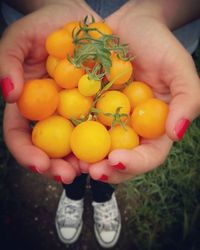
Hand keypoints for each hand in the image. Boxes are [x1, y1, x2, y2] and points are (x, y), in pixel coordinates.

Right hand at [0, 1, 98, 179]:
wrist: (83, 21)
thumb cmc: (49, 25)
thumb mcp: (22, 37)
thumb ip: (8, 61)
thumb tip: (9, 94)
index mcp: (30, 104)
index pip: (20, 135)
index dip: (26, 153)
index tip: (40, 164)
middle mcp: (52, 114)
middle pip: (49, 149)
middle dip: (57, 166)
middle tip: (69, 175)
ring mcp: (77, 113)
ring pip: (77, 145)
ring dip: (84, 161)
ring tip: (95, 169)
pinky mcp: (101, 107)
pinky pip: (104, 128)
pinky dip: (107, 142)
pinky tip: (115, 150)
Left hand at [88, 2, 199, 182]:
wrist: (129, 27)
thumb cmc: (158, 45)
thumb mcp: (179, 68)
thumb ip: (186, 99)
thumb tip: (176, 133)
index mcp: (154, 127)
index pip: (149, 155)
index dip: (135, 163)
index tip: (117, 160)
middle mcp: (130, 129)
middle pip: (121, 160)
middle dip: (107, 170)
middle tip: (90, 171)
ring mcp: (108, 121)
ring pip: (98, 150)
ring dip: (85, 161)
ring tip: (72, 163)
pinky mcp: (89, 109)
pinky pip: (79, 126)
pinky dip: (70, 137)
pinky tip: (60, 140)